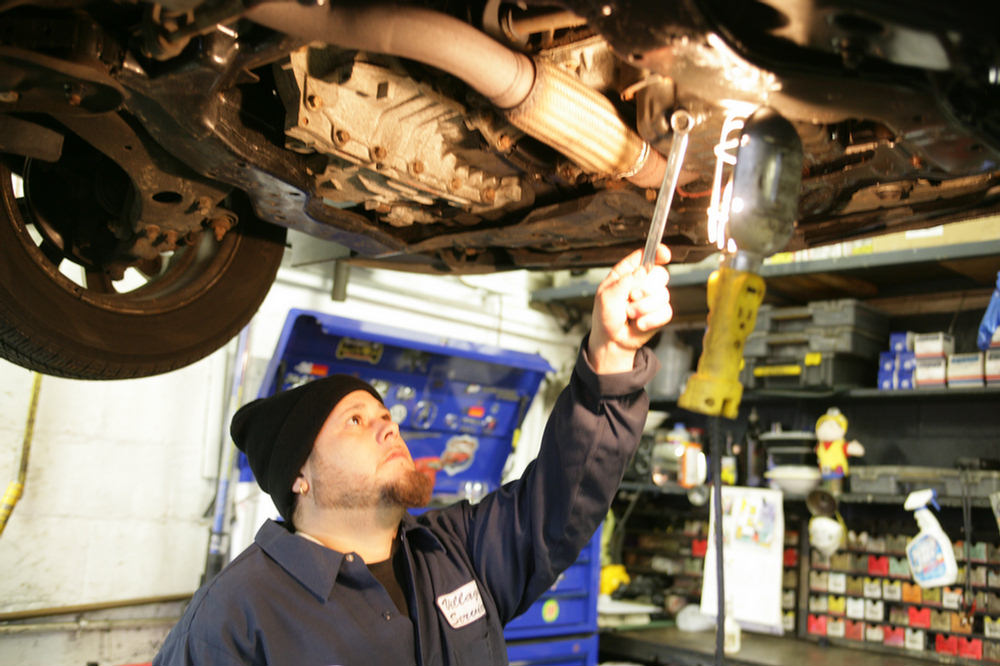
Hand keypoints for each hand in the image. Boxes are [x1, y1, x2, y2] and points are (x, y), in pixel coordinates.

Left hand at [588, 244, 672, 373]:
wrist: (611, 341)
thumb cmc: (605, 316)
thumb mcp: (606, 296)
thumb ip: (624, 282)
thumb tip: (643, 271)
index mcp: (628, 272)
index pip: (646, 256)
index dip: (657, 252)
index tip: (664, 254)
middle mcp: (643, 282)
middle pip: (660, 274)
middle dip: (645, 289)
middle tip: (630, 298)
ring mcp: (653, 297)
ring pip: (663, 295)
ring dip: (643, 308)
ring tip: (630, 314)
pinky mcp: (661, 313)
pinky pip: (666, 312)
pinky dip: (650, 320)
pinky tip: (639, 323)